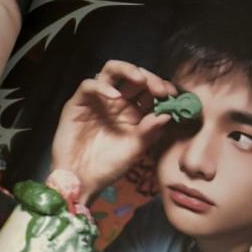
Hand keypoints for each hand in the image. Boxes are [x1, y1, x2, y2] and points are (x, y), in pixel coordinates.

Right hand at [51, 60, 176, 201]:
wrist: (80, 181)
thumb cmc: (108, 167)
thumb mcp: (134, 150)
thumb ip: (150, 131)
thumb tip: (168, 114)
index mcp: (133, 112)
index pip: (149, 90)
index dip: (162, 88)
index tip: (172, 94)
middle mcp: (116, 102)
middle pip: (133, 76)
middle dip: (149, 78)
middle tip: (160, 89)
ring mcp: (97, 99)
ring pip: (111, 71)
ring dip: (128, 70)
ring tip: (140, 80)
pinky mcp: (78, 102)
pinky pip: (89, 85)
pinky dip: (102, 86)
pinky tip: (114, 97)